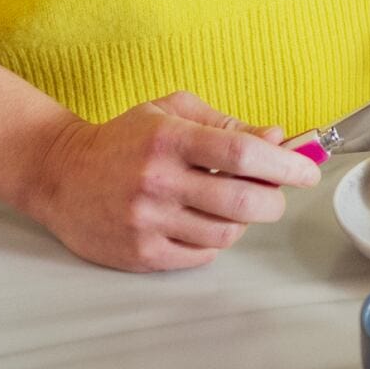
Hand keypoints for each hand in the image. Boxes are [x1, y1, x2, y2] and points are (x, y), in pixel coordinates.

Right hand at [19, 92, 319, 272]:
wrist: (62, 175)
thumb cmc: (124, 139)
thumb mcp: (173, 113)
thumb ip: (227, 124)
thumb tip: (276, 136)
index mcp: (171, 140)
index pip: (243, 152)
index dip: (285, 163)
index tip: (307, 170)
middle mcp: (159, 181)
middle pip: (242, 200)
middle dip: (274, 200)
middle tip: (277, 195)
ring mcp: (148, 221)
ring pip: (226, 233)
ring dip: (244, 221)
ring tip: (236, 206)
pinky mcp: (140, 253)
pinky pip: (200, 255)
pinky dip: (215, 242)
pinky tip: (207, 223)